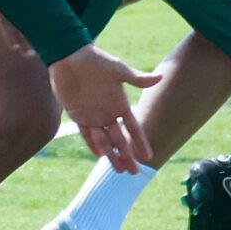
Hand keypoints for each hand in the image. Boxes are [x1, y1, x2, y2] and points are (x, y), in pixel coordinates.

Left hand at [48, 43, 161, 174]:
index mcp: (120, 103)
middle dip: (127, 156)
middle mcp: (108, 112)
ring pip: (104, 140)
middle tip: (134, 172)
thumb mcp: (118, 70)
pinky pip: (86, 133)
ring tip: (118, 170)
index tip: (148, 157)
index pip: (133, 128)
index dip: (140, 143)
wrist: (70, 56)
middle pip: (120, 139)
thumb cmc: (96, 60)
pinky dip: (92, 144)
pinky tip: (100, 156)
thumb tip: (160, 77)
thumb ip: (136, 78)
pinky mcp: (77, 114)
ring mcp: (92, 114)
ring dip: (111, 155)